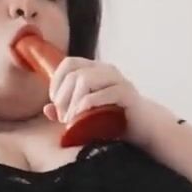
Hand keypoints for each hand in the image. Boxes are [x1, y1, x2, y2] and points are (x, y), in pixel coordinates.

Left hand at [44, 56, 177, 149]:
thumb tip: (47, 109)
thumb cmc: (114, 119)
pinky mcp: (126, 93)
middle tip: (64, 118)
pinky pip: (102, 93)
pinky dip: (87, 105)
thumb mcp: (86, 115)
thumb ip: (66, 111)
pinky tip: (82, 118)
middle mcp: (106, 70)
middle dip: (63, 98)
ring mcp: (117, 80)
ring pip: (85, 79)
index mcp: (95, 70)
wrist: (145, 127)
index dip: (56, 81)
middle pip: (73, 73)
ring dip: (73, 102)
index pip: (68, 63)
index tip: (55, 103)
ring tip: (71, 120)